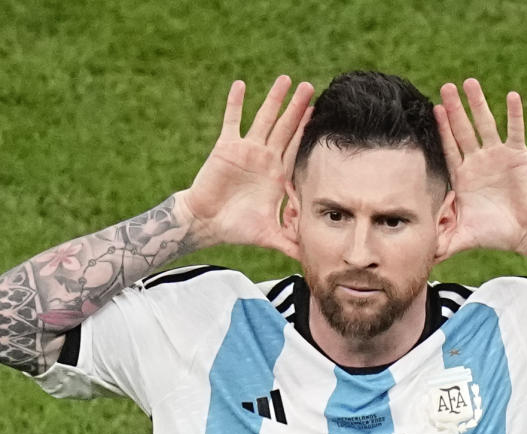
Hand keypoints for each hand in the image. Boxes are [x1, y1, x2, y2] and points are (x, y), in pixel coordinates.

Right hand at [178, 76, 313, 258]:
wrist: (206, 223)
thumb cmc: (236, 229)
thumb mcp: (270, 236)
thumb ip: (291, 244)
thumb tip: (312, 261)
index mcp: (276, 175)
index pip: (296, 148)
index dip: (307, 132)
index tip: (320, 113)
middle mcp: (264, 158)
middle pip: (285, 128)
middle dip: (297, 109)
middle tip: (310, 87)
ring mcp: (246, 150)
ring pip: (263, 119)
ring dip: (274, 100)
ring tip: (285, 80)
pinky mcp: (226, 147)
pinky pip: (231, 120)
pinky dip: (235, 103)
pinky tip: (241, 84)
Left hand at [433, 79, 526, 258]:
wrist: (524, 231)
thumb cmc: (493, 232)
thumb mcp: (461, 237)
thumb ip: (440, 242)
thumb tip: (417, 257)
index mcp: (463, 175)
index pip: (449, 147)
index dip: (442, 129)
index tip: (433, 109)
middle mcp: (478, 161)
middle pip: (463, 130)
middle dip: (455, 109)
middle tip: (445, 86)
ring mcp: (497, 156)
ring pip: (486, 124)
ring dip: (478, 104)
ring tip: (470, 83)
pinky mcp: (517, 156)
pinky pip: (514, 131)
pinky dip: (513, 114)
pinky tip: (511, 96)